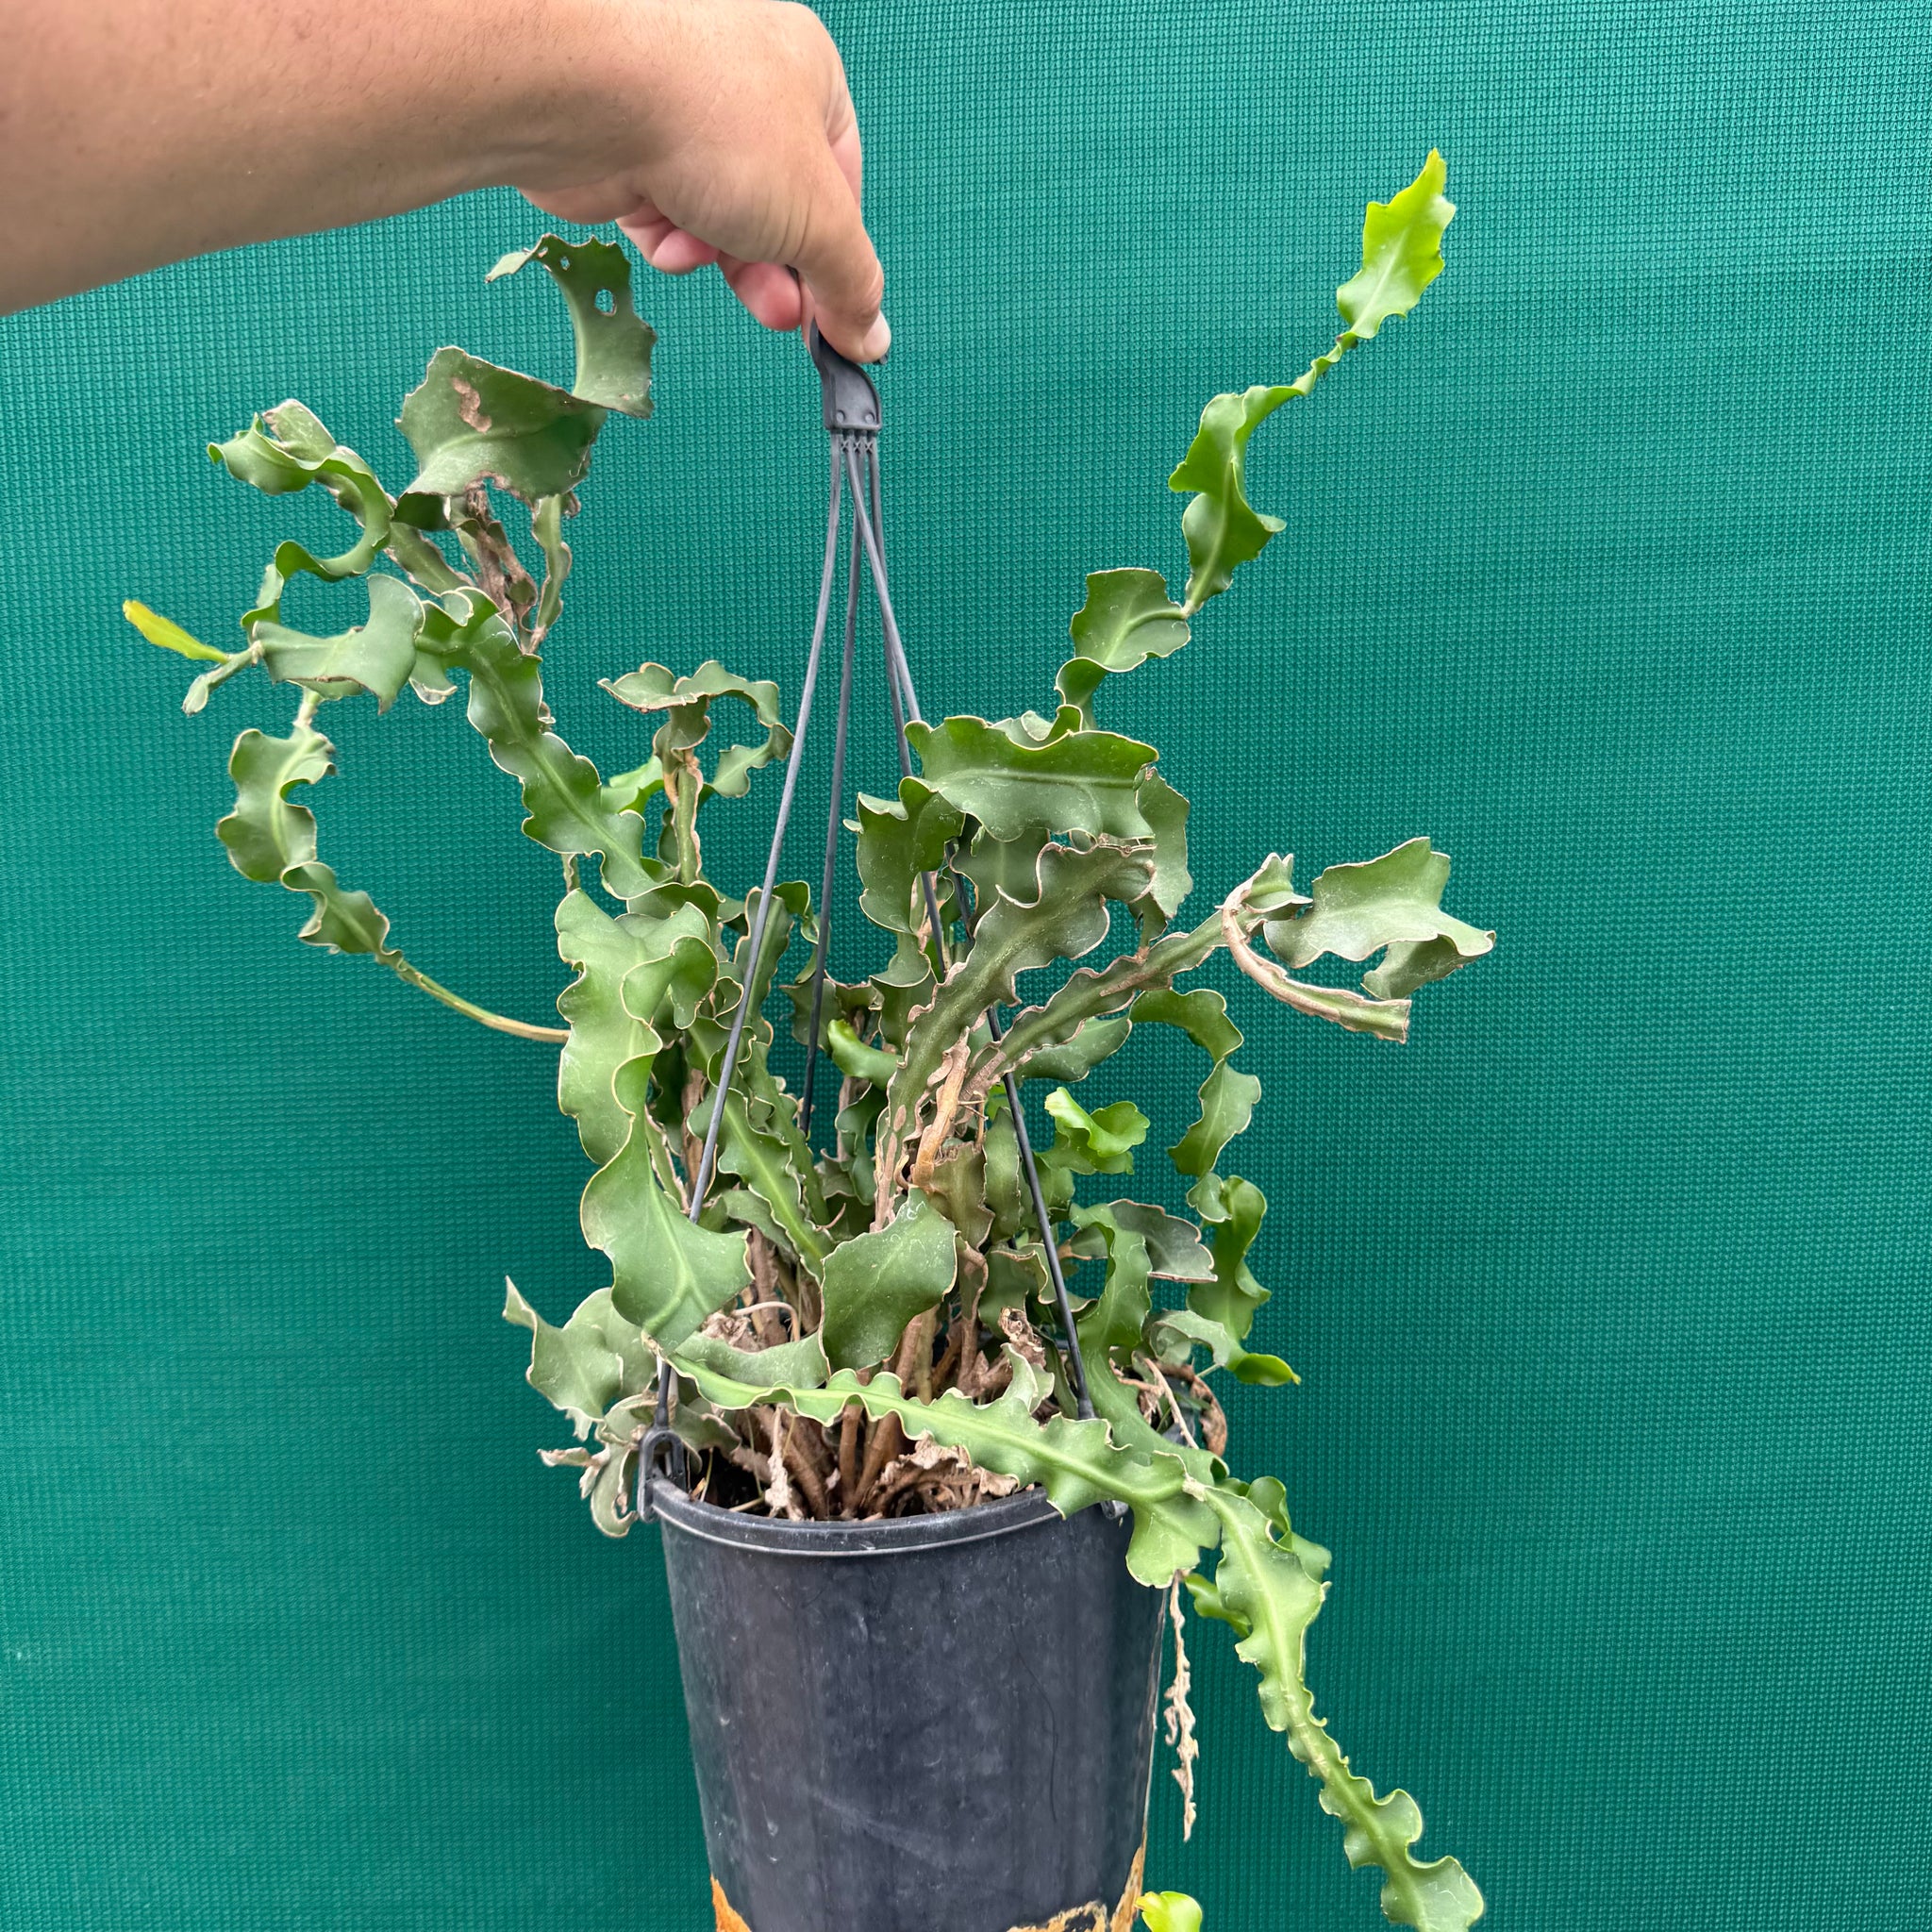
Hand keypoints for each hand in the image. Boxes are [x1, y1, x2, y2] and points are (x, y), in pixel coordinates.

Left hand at [519, 0, 887, 361]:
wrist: (593, 94)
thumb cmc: (718, 123)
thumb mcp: (819, 220)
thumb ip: (852, 283)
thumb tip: (872, 337)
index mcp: (807, 73)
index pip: (841, 179)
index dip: (839, 252)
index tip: (839, 315)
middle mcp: (744, 84)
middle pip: (779, 205)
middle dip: (782, 270)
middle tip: (788, 319)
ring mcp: (681, 115)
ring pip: (720, 215)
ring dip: (726, 258)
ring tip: (727, 273)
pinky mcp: (627, 149)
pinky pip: (665, 214)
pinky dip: (672, 239)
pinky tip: (673, 239)